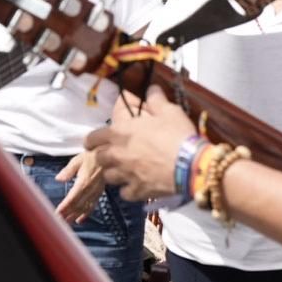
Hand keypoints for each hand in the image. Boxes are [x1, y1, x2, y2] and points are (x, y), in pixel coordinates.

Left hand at [55, 148, 106, 222]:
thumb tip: (59, 179)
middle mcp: (90, 190)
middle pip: (78, 205)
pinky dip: (86, 214)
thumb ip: (68, 171)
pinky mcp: (100, 193)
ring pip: (84, 208)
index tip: (57, 214)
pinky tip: (80, 219)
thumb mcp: (78, 159)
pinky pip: (92, 206)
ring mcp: (96, 192)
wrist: (109, 154)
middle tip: (58, 221)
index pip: (73, 198)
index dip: (65, 207)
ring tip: (66, 222)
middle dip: (68, 214)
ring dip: (75, 216)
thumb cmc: (93, 155)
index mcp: (84, 181)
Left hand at [85, 85, 191, 201]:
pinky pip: (124, 193)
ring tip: (123, 170)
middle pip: (98, 158)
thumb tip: (151, 88)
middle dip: (103, 156)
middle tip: (111, 154)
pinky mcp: (136, 191)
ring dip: (114, 173)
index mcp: (119, 133)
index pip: (93, 137)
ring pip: (108, 177)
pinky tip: (136, 186)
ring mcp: (125, 175)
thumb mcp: (169, 111)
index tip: (93, 141)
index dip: (92, 139)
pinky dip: (128, 190)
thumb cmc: (177, 134)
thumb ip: (155, 100)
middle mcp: (117, 154)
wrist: (190, 165)